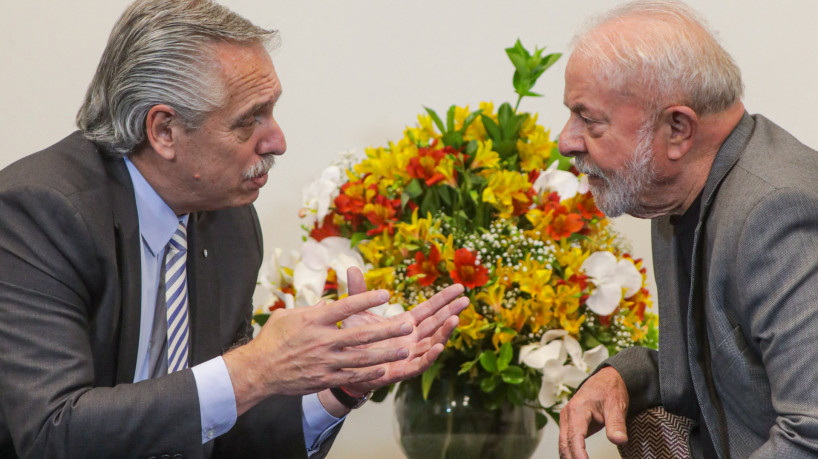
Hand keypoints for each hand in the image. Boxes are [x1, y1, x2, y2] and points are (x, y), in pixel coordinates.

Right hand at [224, 286, 420, 414]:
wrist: (259, 370)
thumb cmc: (273, 338)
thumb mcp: (289, 316)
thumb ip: (312, 309)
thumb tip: (327, 303)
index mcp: (314, 320)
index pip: (345, 307)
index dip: (366, 300)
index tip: (385, 294)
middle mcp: (323, 340)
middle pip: (360, 334)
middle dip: (386, 330)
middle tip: (407, 325)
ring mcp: (325, 361)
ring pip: (361, 358)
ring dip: (385, 354)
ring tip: (404, 349)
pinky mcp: (324, 378)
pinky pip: (351, 376)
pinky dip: (369, 374)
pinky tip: (384, 370)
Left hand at [339, 267, 468, 394]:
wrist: (342, 366)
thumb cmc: (353, 339)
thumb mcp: (356, 313)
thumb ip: (358, 292)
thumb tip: (351, 268)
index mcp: (405, 323)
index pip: (429, 309)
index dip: (443, 298)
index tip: (459, 287)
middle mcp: (412, 339)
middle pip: (435, 323)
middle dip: (451, 311)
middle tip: (466, 300)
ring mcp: (409, 355)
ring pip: (432, 343)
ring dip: (444, 332)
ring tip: (456, 319)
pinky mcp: (402, 371)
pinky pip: (420, 364)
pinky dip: (430, 356)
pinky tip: (439, 347)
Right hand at [558, 366, 628, 458]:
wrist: (607, 379)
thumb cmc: (610, 389)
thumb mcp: (617, 405)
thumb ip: (616, 424)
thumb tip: (619, 440)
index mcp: (577, 410)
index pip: (574, 437)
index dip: (578, 453)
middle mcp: (568, 415)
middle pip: (565, 443)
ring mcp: (567, 420)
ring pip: (563, 444)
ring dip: (569, 457)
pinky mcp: (570, 424)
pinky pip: (567, 441)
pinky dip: (570, 452)